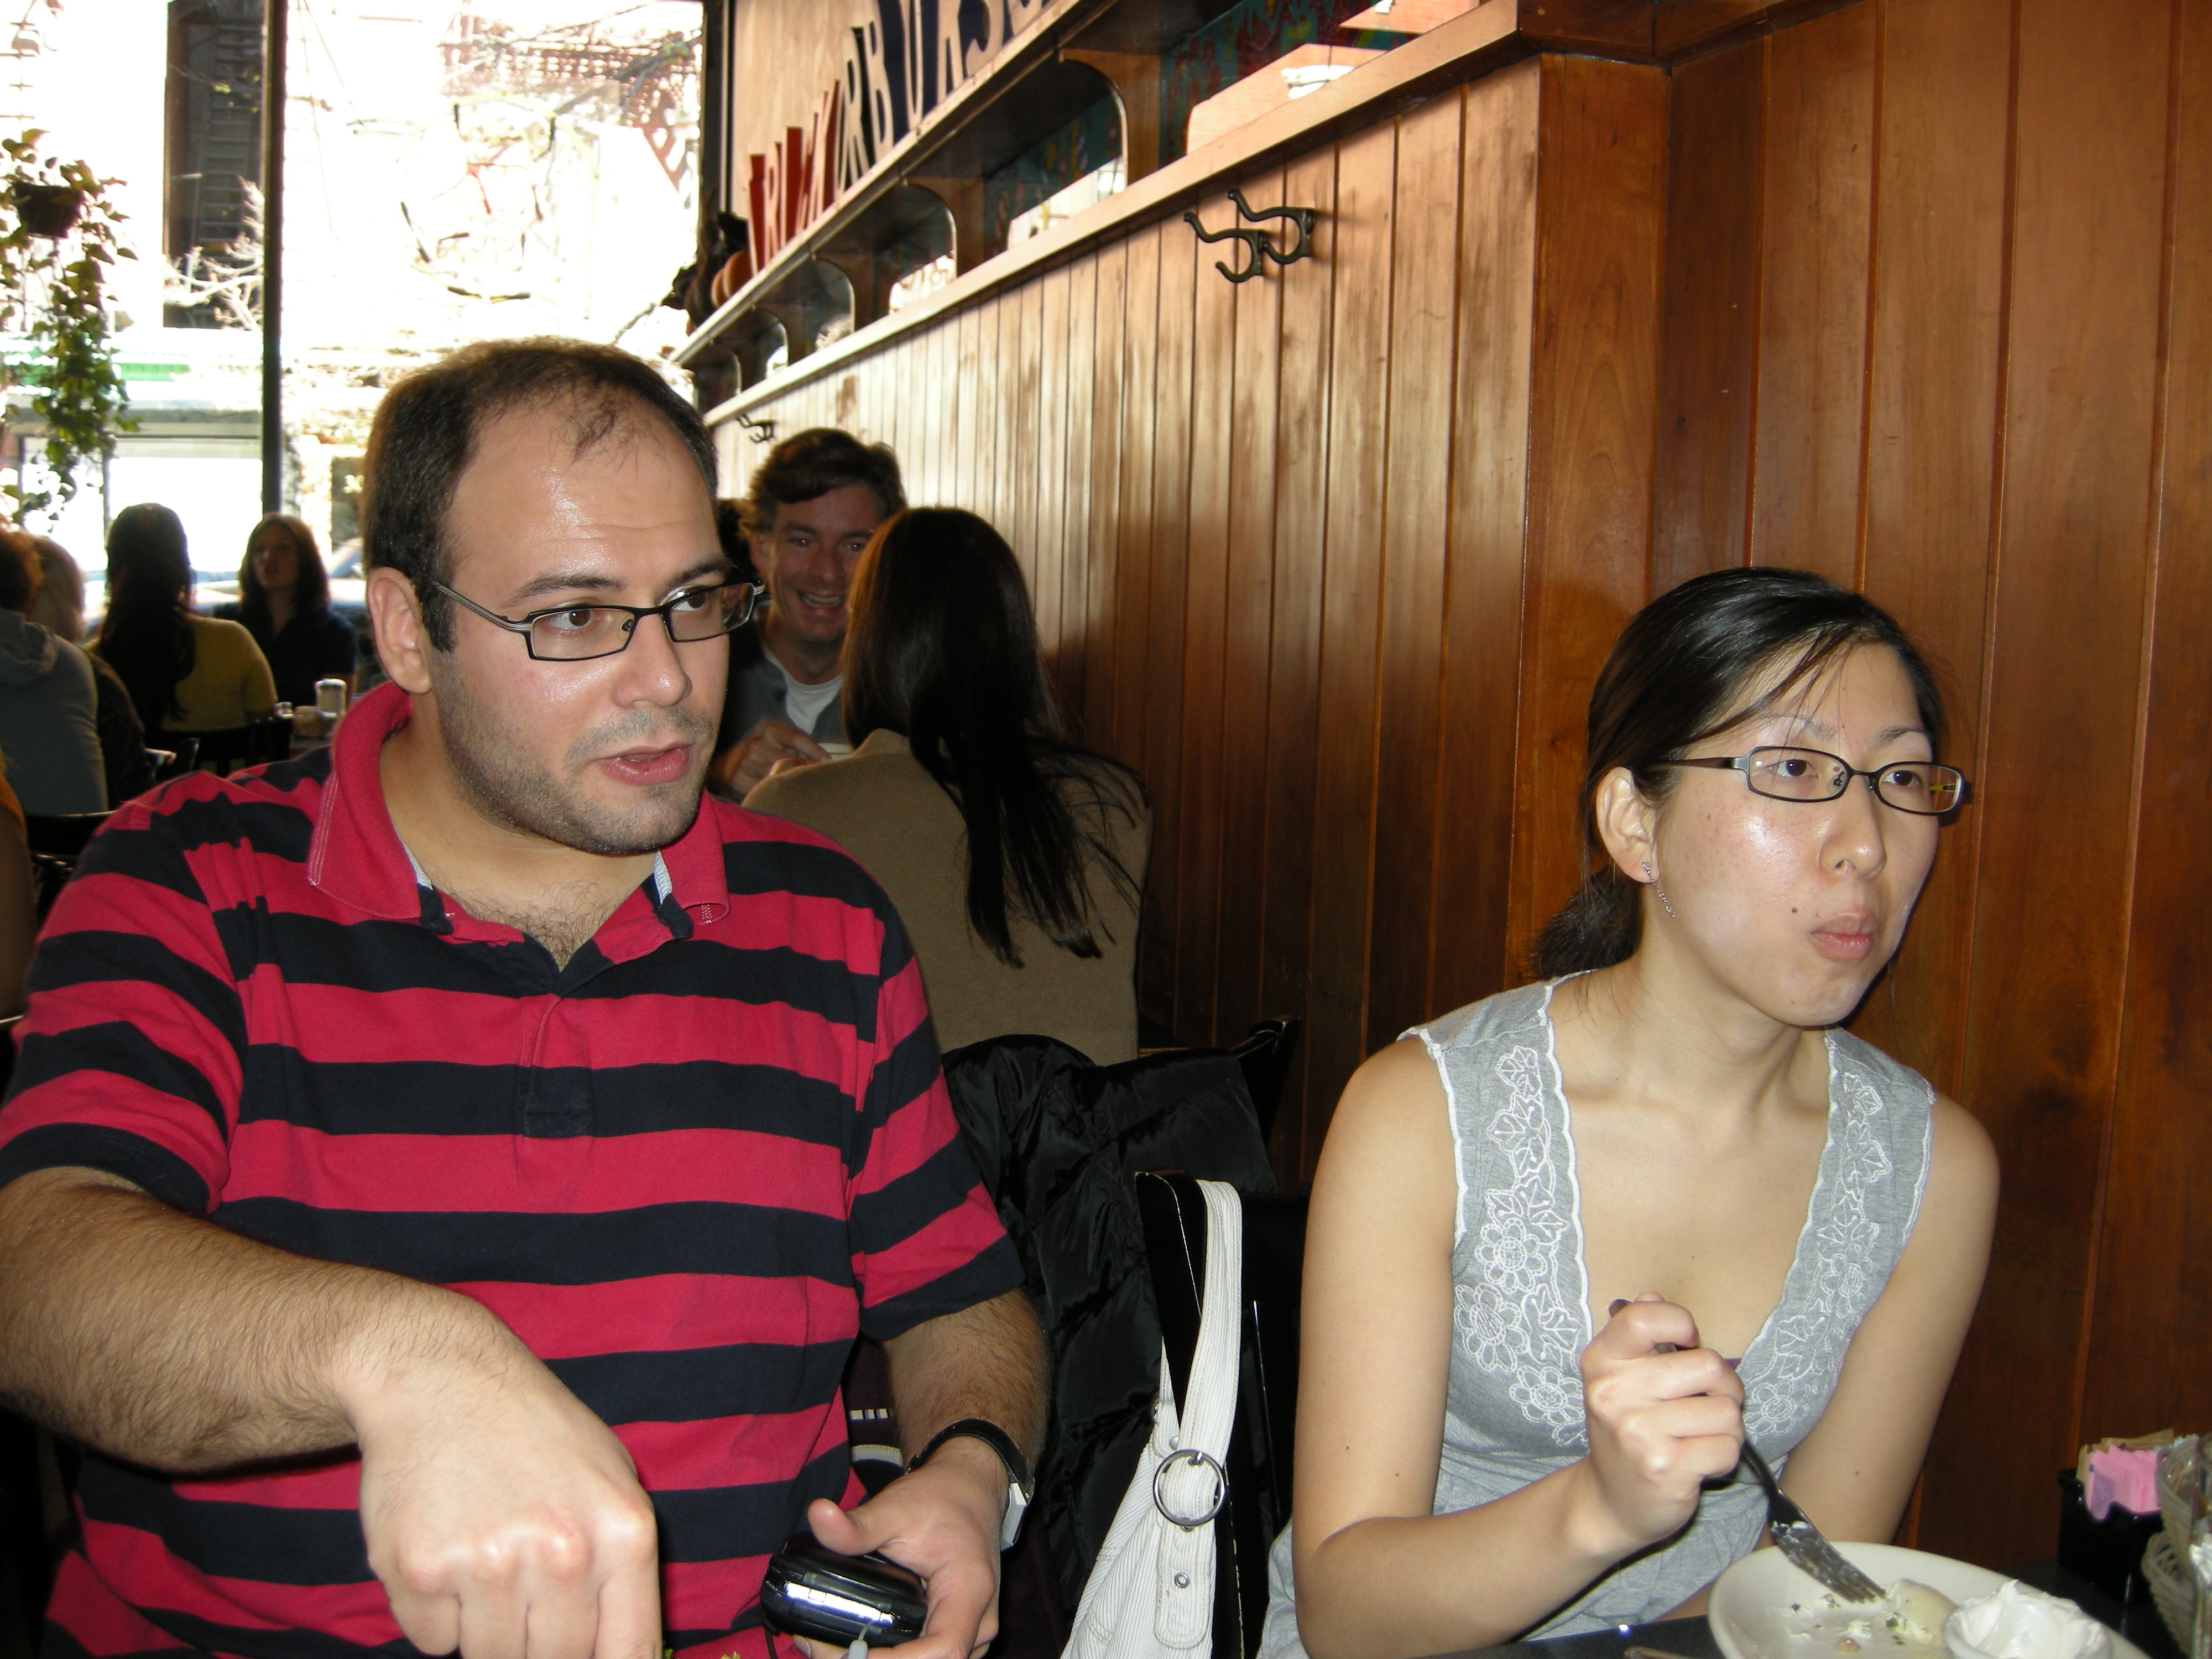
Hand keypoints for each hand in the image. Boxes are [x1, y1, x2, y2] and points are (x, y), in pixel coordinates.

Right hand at [347, 1319, 661, 1658]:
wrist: (442, 1380)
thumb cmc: (537, 1435)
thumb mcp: (611, 1482)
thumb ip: (623, 1574)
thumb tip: (623, 1656)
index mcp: (623, 1532)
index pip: (629, 1653)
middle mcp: (563, 1552)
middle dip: (539, 1645)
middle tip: (522, 1592)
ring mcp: (488, 1564)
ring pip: (491, 1658)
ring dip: (485, 1629)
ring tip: (485, 1558)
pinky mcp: (420, 1571)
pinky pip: (432, 1642)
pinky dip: (436, 1615)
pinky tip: (445, 1550)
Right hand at [712, 718, 828, 797]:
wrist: (722, 770)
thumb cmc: (758, 758)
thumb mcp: (776, 744)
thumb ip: (794, 748)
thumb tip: (824, 761)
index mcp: (768, 729)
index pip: (797, 738)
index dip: (815, 751)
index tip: (828, 762)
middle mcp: (756, 743)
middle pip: (790, 759)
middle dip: (806, 771)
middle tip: (819, 782)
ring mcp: (746, 761)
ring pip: (779, 775)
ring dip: (793, 784)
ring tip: (803, 792)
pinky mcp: (738, 778)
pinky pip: (765, 789)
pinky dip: (776, 794)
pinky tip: (782, 797)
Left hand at [796, 1440, 1006, 1658]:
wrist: (969, 1489)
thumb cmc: (942, 1498)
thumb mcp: (896, 1508)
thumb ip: (857, 1524)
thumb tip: (818, 1515)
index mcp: (970, 1590)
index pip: (944, 1649)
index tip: (852, 1653)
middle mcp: (979, 1620)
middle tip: (824, 1648)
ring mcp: (974, 1631)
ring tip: (833, 1647)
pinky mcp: (960, 1632)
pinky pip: (931, 1657)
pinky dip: (894, 1657)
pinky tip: (858, 1647)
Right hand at [1571, 1292, 1744, 1557]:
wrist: (1610, 1502)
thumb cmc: (1626, 1432)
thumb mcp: (1618, 1379)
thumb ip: (1635, 1335)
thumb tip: (1652, 1296)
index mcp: (1601, 1362)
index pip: (1645, 1318)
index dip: (1681, 1325)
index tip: (1685, 1345)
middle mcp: (1613, 1394)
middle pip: (1708, 1365)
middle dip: (1723, 1387)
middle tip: (1704, 1403)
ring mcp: (1638, 1433)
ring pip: (1726, 1410)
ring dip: (1725, 1427)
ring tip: (1698, 1436)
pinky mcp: (1666, 1469)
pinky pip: (1728, 1447)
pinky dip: (1724, 1456)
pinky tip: (1699, 1461)